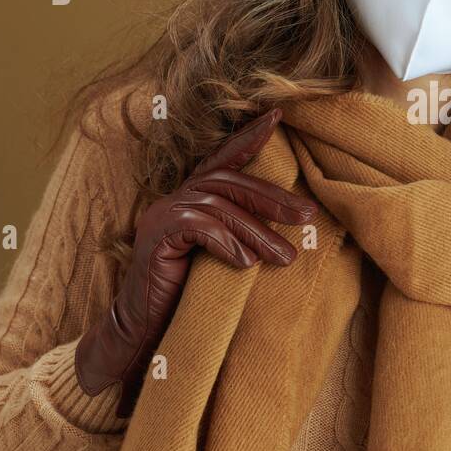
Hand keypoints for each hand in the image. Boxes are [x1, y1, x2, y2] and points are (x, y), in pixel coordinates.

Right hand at [75, 107, 317, 416]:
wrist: (143, 334)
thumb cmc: (187, 299)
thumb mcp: (224, 261)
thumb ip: (244, 236)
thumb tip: (294, 228)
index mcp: (192, 199)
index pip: (223, 160)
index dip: (249, 137)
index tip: (278, 116)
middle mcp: (176, 199)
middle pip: (230, 182)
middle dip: (272, 198)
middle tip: (307, 217)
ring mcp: (163, 215)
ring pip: (220, 207)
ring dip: (258, 232)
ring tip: (286, 257)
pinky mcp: (156, 237)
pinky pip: (199, 227)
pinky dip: (226, 243)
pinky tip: (245, 265)